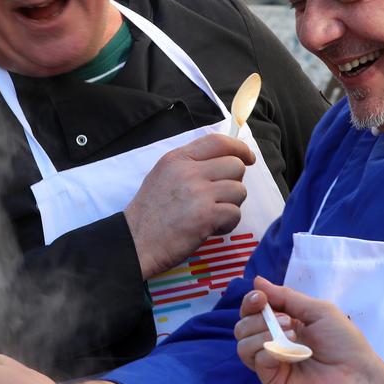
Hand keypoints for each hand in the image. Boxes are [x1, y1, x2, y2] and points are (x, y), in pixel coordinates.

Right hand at [123, 133, 254, 277]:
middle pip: (235, 165)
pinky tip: (210, 228)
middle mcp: (189, 171)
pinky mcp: (206, 215)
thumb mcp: (162, 176)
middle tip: (220, 197)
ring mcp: (198, 193)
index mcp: (177, 159)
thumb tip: (223, 160)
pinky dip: (227, 224)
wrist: (135, 242)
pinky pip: (234, 213)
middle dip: (234, 183)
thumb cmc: (149, 214)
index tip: (248, 158)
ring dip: (231, 205)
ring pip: (239, 190)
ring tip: (212, 215)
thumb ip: (189, 165)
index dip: (239, 148)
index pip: (218, 141)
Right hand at [234, 276, 383, 383]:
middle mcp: (273, 342)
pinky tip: (288, 353)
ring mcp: (271, 363)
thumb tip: (256, 281)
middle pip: (242, 327)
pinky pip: (256, 361)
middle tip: (285, 320)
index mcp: (284, 324)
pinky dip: (268, 352)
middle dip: (256, 318)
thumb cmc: (344, 343)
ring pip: (242, 345)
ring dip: (262, 334)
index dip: (251, 302)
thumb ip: (286, 297)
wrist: (357, 377)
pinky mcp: (272, 381)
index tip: (260, 298)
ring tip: (291, 336)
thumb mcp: (318, 311)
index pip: (253, 312)